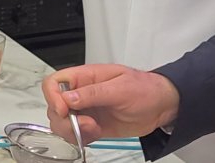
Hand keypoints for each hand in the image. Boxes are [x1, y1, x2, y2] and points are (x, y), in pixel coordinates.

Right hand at [42, 64, 179, 143]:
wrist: (161, 106)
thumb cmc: (146, 89)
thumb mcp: (120, 88)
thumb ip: (93, 93)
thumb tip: (68, 97)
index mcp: (86, 77)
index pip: (55, 83)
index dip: (53, 97)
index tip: (64, 110)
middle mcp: (82, 93)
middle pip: (54, 106)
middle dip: (64, 120)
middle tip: (86, 124)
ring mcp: (86, 110)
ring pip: (61, 123)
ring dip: (73, 131)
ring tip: (93, 129)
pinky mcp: (92, 125)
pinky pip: (75, 134)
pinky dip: (81, 138)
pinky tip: (96, 134)